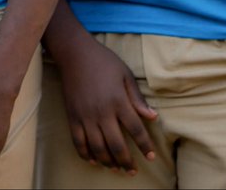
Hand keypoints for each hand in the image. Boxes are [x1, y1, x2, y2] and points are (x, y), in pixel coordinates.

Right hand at [57, 37, 157, 172]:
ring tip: (116, 169)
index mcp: (118, 101)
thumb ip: (138, 98)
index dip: (145, 146)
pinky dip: (86, 154)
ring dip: (108, 162)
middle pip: (117, 145)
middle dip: (127, 161)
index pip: (136, 130)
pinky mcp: (72, 117)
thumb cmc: (104, 62)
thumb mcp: (126, 75)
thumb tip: (153, 117)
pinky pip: (78, 142)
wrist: (75, 54)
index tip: (151, 156)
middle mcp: (102, 112)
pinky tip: (95, 160)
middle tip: (133, 171)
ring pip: (98, 148)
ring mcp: (85, 116)